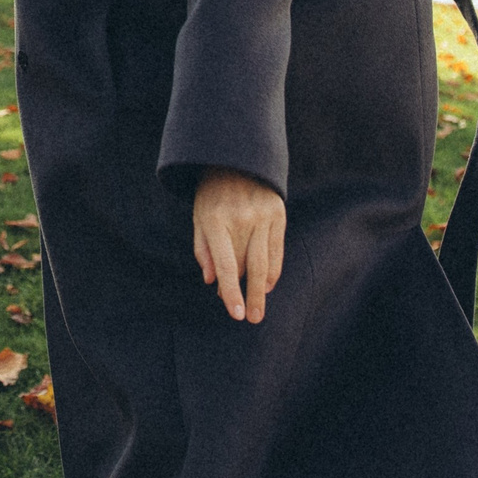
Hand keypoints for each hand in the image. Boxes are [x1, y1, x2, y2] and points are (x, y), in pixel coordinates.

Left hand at [193, 167, 285, 322]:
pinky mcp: (278, 214)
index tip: (236, 314)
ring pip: (265, 261)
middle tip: (252, 319)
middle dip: (250, 296)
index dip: (231, 291)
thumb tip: (210, 280)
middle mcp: (242, 219)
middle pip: (249, 266)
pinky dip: (272, 270)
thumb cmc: (212, 194)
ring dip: (262, 288)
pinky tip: (266, 285)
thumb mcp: (198, 217)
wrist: (236, 158)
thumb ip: (202, 249)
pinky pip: (277, 250)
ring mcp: (263, 216)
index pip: (225, 264)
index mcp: (216, 220)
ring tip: (259, 309)